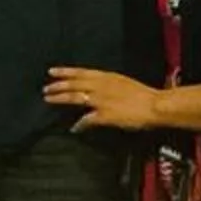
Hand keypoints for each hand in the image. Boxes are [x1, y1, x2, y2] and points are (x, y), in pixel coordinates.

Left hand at [42, 66, 164, 131]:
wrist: (155, 105)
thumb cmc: (144, 95)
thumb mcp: (123, 83)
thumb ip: (109, 85)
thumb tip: (98, 90)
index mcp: (107, 77)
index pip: (81, 72)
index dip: (65, 72)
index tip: (52, 71)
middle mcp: (101, 86)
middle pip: (74, 84)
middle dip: (58, 85)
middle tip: (45, 88)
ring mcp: (101, 100)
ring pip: (75, 97)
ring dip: (60, 98)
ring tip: (49, 100)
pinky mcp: (104, 115)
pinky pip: (87, 120)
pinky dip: (79, 125)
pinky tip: (74, 129)